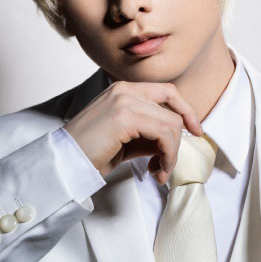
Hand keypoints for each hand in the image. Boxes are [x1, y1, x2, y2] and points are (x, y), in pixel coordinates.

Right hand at [64, 81, 201, 184]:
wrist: (65, 162)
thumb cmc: (90, 153)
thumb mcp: (125, 140)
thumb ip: (149, 135)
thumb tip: (173, 141)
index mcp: (122, 91)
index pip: (166, 92)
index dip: (185, 110)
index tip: (195, 130)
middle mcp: (124, 90)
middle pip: (173, 108)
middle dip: (178, 139)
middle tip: (168, 164)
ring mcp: (124, 101)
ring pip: (171, 123)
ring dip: (171, 153)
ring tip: (158, 171)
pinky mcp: (125, 117)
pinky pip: (164, 134)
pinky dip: (167, 155)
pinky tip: (154, 170)